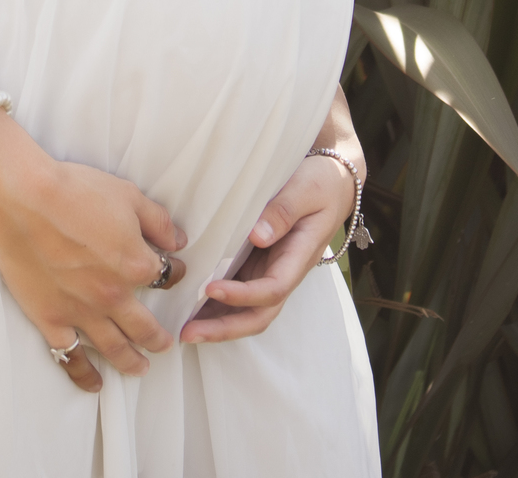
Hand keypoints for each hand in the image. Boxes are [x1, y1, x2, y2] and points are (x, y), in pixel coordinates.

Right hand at [0, 121, 186, 393]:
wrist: (25, 199)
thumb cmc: (76, 191)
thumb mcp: (129, 196)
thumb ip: (158, 222)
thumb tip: (179, 242)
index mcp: (137, 265)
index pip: (166, 276)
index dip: (173, 272)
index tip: (172, 271)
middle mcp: (114, 296)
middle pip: (145, 326)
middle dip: (158, 337)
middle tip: (165, 344)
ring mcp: (82, 312)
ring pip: (115, 348)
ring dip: (131, 361)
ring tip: (140, 368)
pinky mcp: (51, 319)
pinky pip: (70, 358)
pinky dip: (84, 375)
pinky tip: (95, 384)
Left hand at [179, 152, 358, 345]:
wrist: (334, 184)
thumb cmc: (321, 184)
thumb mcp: (306, 189)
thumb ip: (284, 211)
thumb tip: (257, 236)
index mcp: (298, 257)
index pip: (272, 289)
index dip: (242, 296)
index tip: (211, 288)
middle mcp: (284, 272)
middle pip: (258, 314)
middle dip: (224, 328)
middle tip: (187, 332)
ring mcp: (270, 271)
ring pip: (247, 310)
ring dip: (218, 323)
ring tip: (183, 328)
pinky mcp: (258, 264)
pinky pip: (239, 291)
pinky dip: (218, 305)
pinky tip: (192, 305)